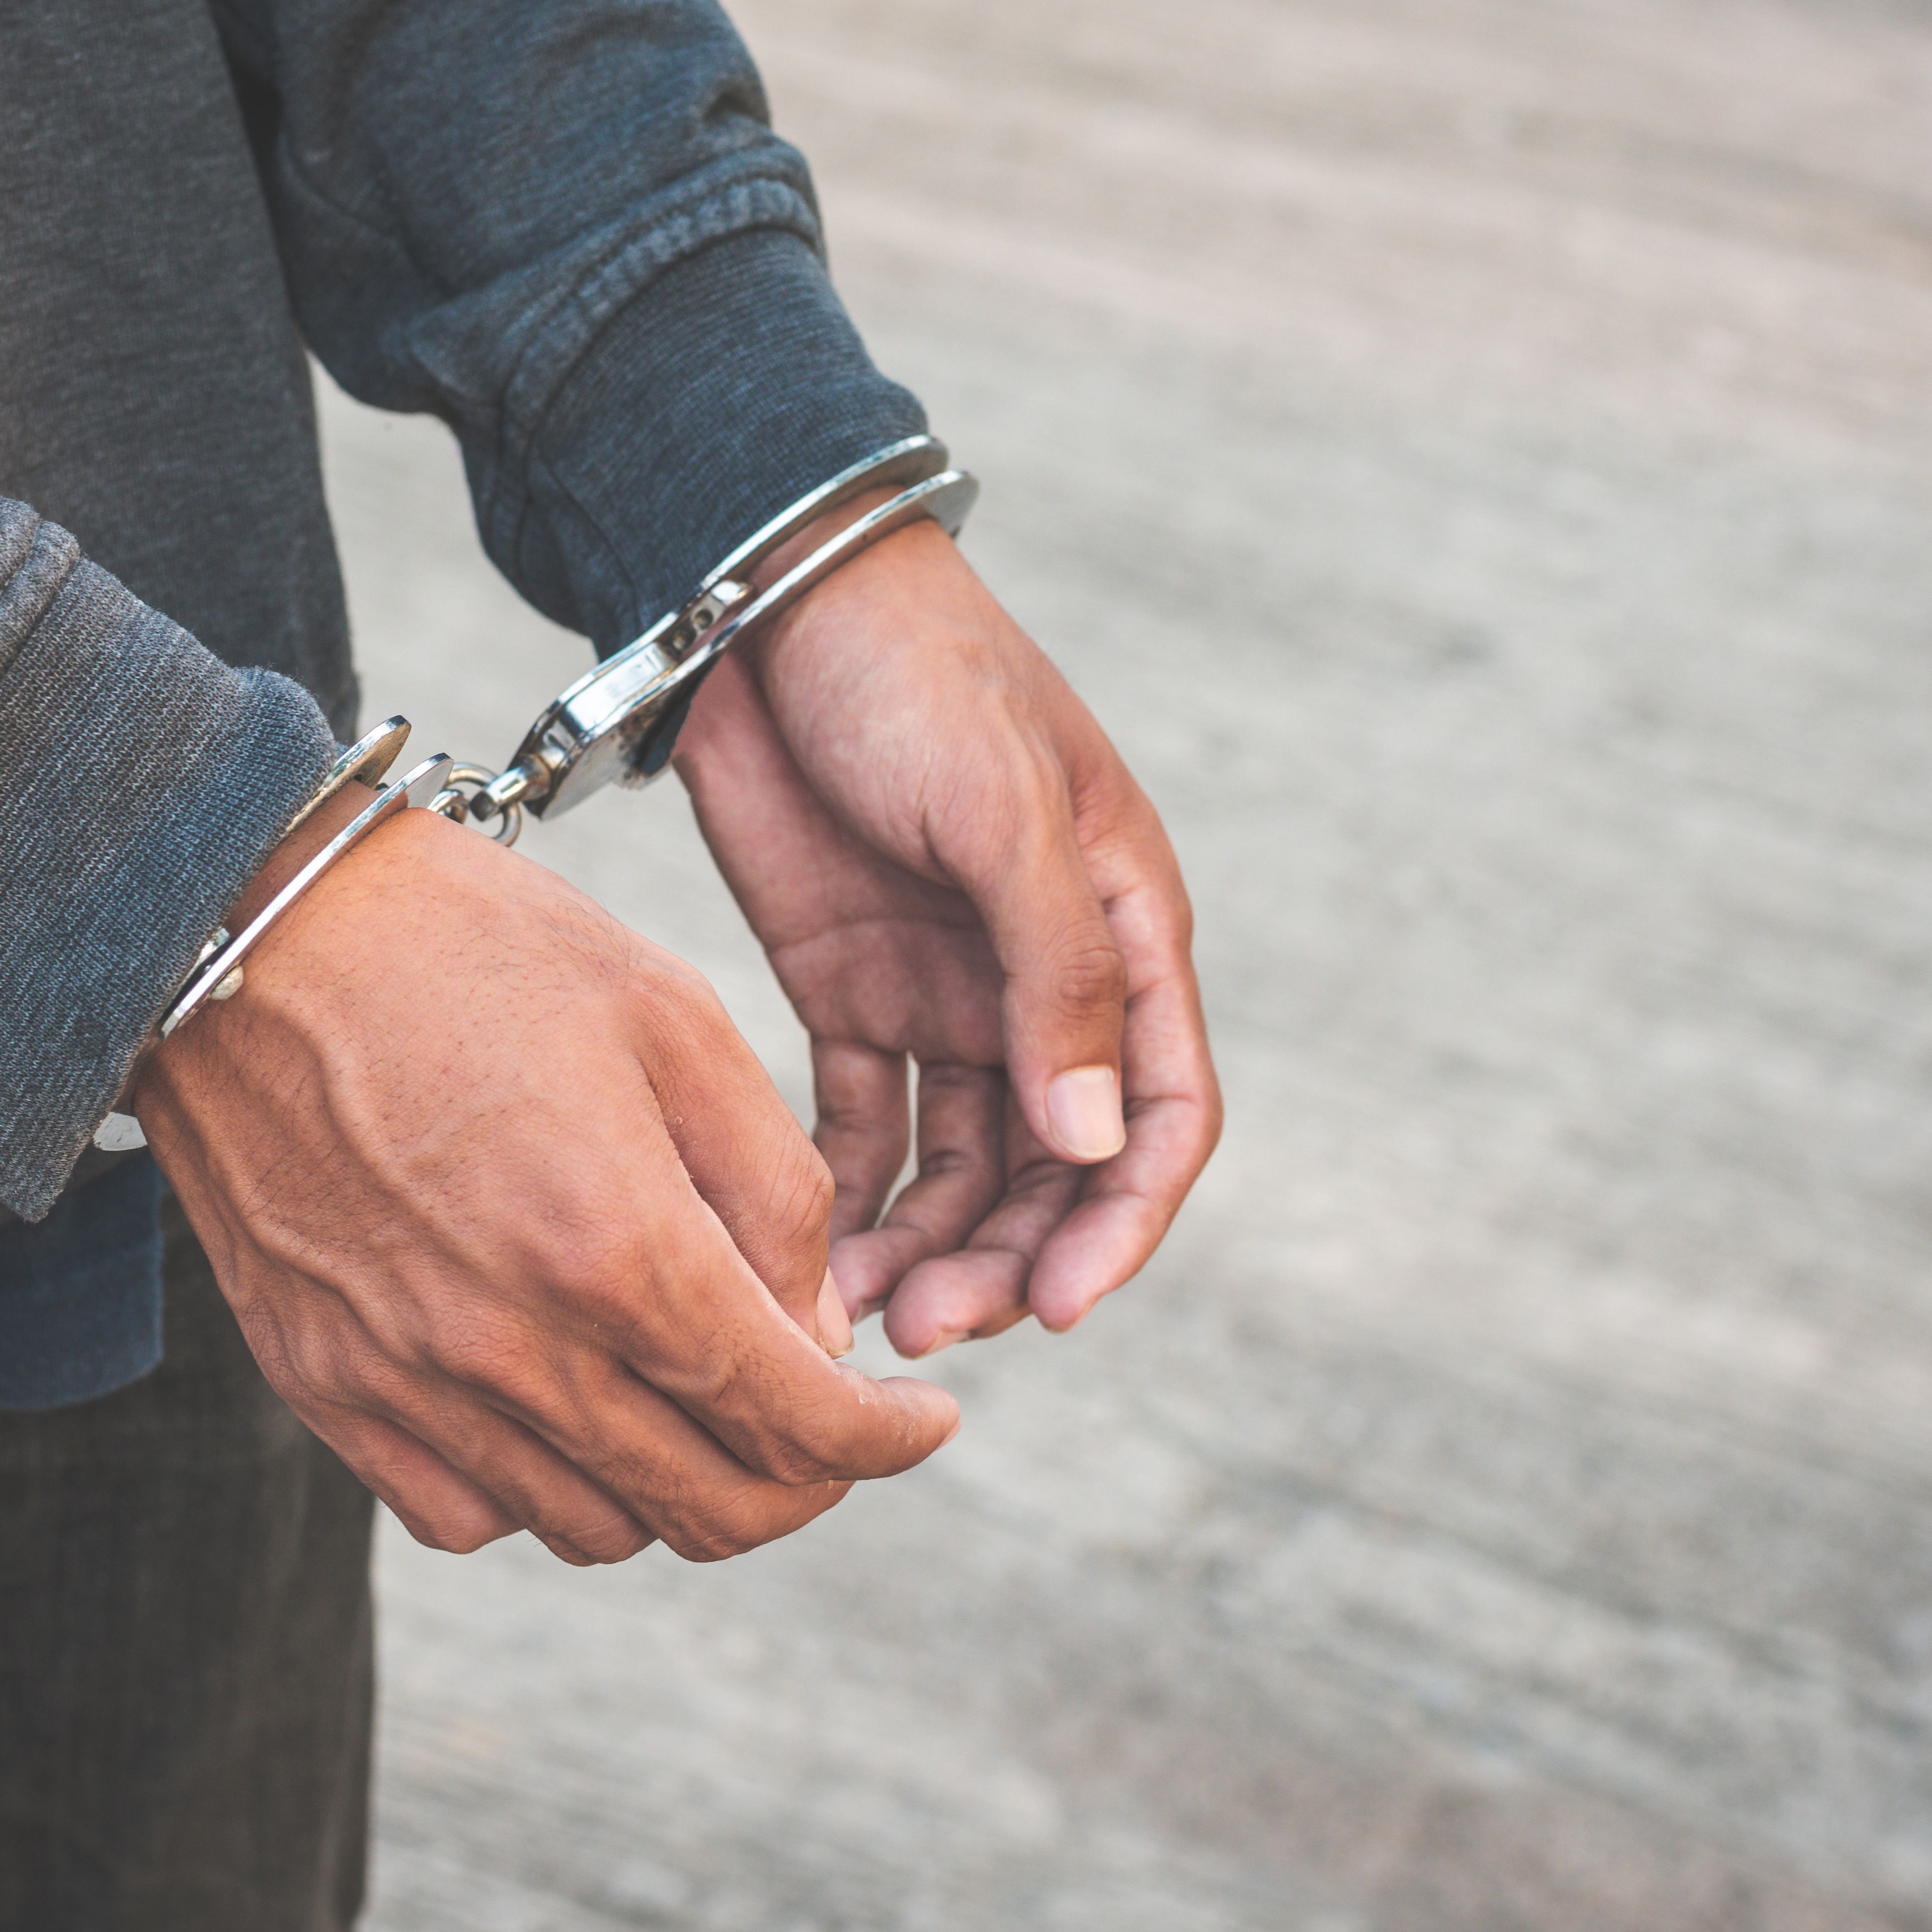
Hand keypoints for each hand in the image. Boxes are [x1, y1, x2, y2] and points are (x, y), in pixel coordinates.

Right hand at [128, 801, 959, 1562]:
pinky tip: (569, 1410)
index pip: (792, 1419)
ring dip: (677, 1491)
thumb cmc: (467, 944)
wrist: (241, 928)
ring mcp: (405, 1378)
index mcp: (613, 1246)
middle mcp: (509, 1344)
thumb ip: (771, 1186)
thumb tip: (817, 1329)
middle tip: (829, 1428)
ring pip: (592, 1527)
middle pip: (706, 1505)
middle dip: (801, 1482)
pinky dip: (541, 1493)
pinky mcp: (323, 1382)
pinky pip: (464, 1514)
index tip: (926, 1424)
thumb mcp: (669, 1016)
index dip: (885, 1442)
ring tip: (700, 1407)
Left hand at [675, 512, 1218, 1356]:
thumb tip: (1093, 1143)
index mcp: (1119, 930)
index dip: (1124, 1220)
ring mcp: (947, 993)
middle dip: (1011, 1258)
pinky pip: (868, 1130)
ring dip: (930, 1248)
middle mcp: (1044, 980)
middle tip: (933, 1328)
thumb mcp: (1002, 811)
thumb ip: (1054, 972)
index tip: (1062, 1306)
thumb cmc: (912, 677)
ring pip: (964, 1168)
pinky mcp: (851, 992)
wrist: (770, 603)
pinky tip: (814, 1258)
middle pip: (1059, 1165)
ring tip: (860, 1312)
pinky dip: (852, 1200)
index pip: (1160, 1113)